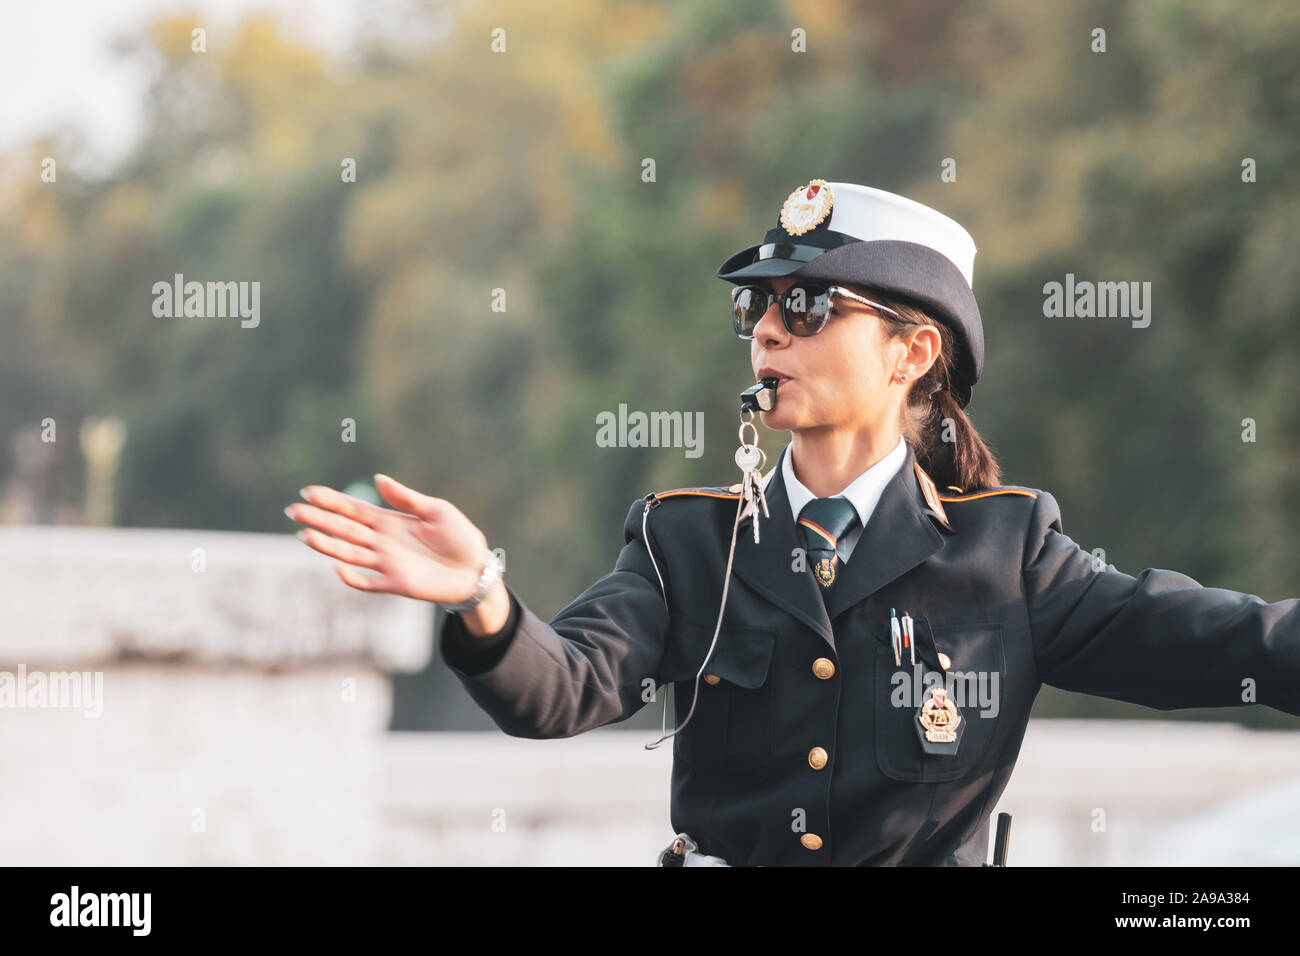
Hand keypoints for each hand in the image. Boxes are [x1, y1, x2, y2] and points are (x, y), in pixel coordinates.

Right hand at [285, 474, 494, 607]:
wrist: (477, 569)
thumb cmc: (459, 537)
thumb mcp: (436, 510)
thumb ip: (406, 498)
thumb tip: (377, 479)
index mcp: (389, 521)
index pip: (353, 509)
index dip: (331, 501)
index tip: (308, 492)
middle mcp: (382, 541)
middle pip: (344, 529)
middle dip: (319, 520)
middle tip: (293, 511)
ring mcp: (387, 563)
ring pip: (350, 553)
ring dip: (327, 545)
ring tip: (304, 535)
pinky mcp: (396, 583)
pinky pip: (368, 582)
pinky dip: (352, 577)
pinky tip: (337, 567)